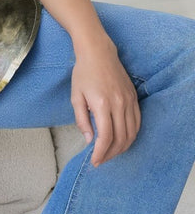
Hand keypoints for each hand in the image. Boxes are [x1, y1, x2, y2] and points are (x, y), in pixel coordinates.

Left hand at [71, 34, 140, 167]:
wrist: (98, 52)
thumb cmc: (83, 73)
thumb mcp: (76, 96)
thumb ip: (82, 120)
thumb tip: (90, 140)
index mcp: (102, 104)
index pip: (106, 137)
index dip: (101, 153)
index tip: (95, 161)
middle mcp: (119, 103)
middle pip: (121, 138)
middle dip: (111, 153)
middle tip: (102, 159)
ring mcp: (129, 100)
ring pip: (132, 132)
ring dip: (123, 147)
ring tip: (111, 152)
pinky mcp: (134, 97)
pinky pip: (137, 122)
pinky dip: (131, 134)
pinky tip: (122, 139)